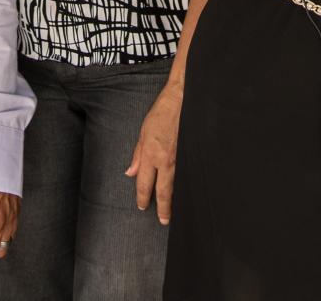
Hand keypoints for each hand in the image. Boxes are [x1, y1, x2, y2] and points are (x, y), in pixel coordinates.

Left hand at [125, 80, 182, 224]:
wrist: (183, 100)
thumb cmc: (161, 113)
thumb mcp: (143, 132)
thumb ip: (137, 155)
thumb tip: (130, 172)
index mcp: (151, 154)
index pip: (145, 183)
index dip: (143, 197)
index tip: (142, 206)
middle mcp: (166, 160)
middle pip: (163, 191)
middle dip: (163, 208)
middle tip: (164, 220)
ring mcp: (180, 158)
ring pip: (176, 185)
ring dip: (175, 199)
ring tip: (174, 212)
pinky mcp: (191, 155)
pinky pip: (186, 174)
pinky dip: (184, 185)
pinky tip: (186, 191)